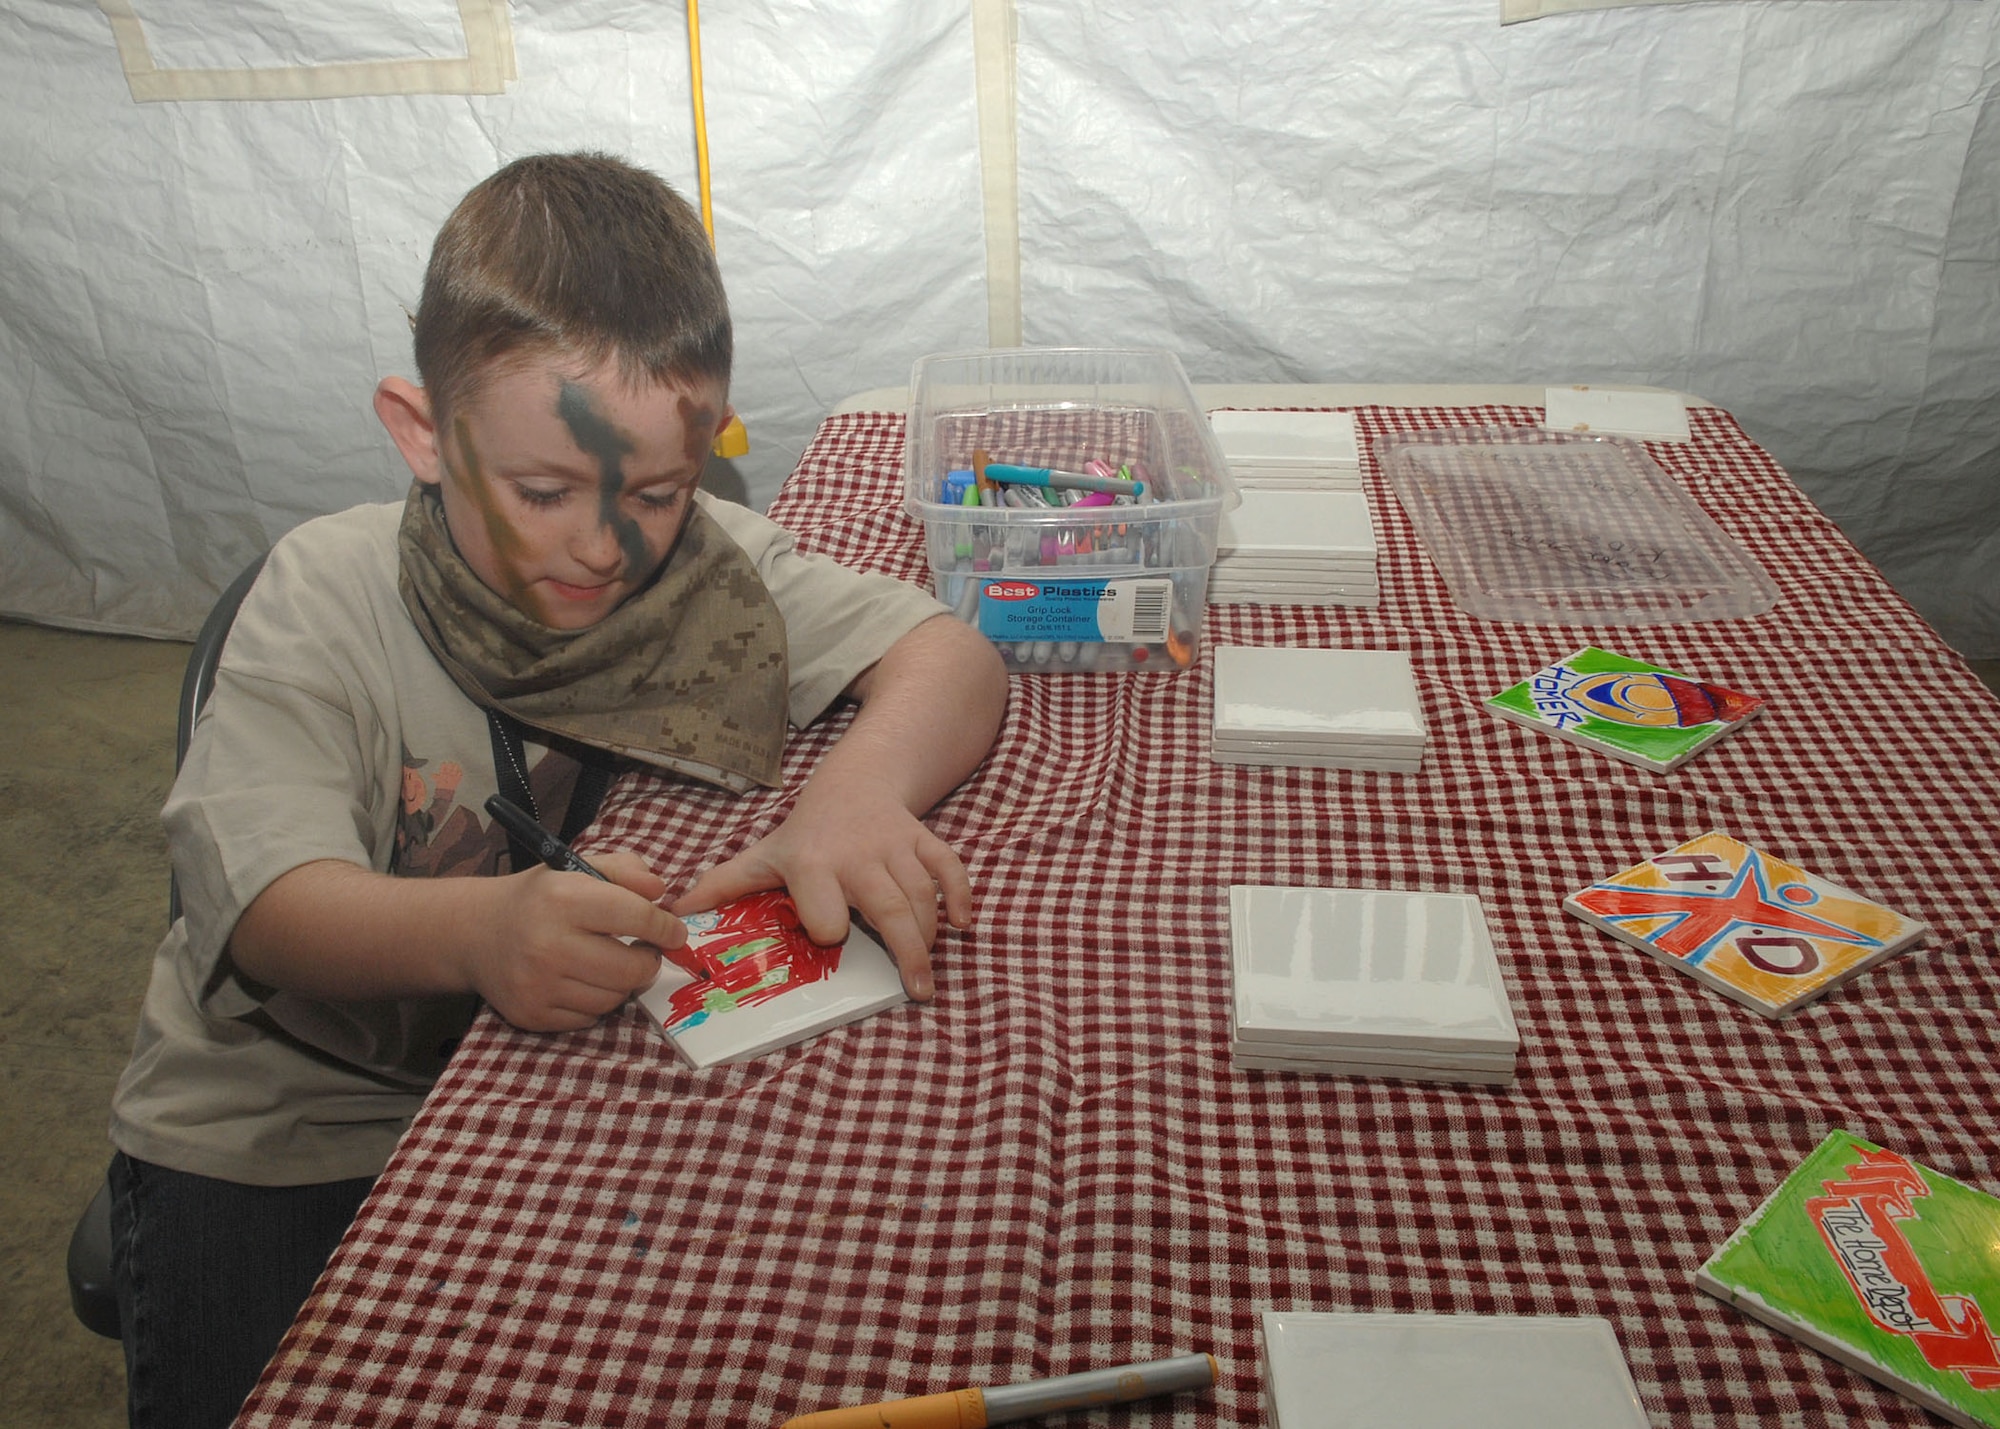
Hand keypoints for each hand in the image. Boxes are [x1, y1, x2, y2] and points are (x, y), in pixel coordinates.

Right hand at [469, 850, 687, 1031]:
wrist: (475, 933)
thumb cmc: (539, 898)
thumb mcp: (578, 868)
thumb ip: (625, 870)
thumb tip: (660, 892)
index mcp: (564, 899)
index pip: (639, 918)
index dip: (666, 927)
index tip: (673, 931)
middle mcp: (549, 944)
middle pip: (632, 969)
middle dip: (649, 960)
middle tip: (645, 951)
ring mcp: (538, 985)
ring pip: (614, 999)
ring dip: (622, 983)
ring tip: (610, 963)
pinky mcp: (532, 1014)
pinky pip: (589, 1018)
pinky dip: (596, 1002)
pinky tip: (583, 981)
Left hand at [671, 779, 971, 1000]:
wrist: (854, 781)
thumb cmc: (806, 833)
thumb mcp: (763, 856)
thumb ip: (723, 887)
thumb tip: (675, 916)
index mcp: (812, 865)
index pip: (825, 908)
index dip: (828, 926)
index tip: (832, 939)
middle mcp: (856, 855)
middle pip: (889, 907)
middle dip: (907, 951)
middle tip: (917, 991)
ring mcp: (894, 846)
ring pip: (922, 894)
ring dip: (930, 935)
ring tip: (926, 972)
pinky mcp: (922, 839)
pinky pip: (949, 866)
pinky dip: (961, 895)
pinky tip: (962, 925)